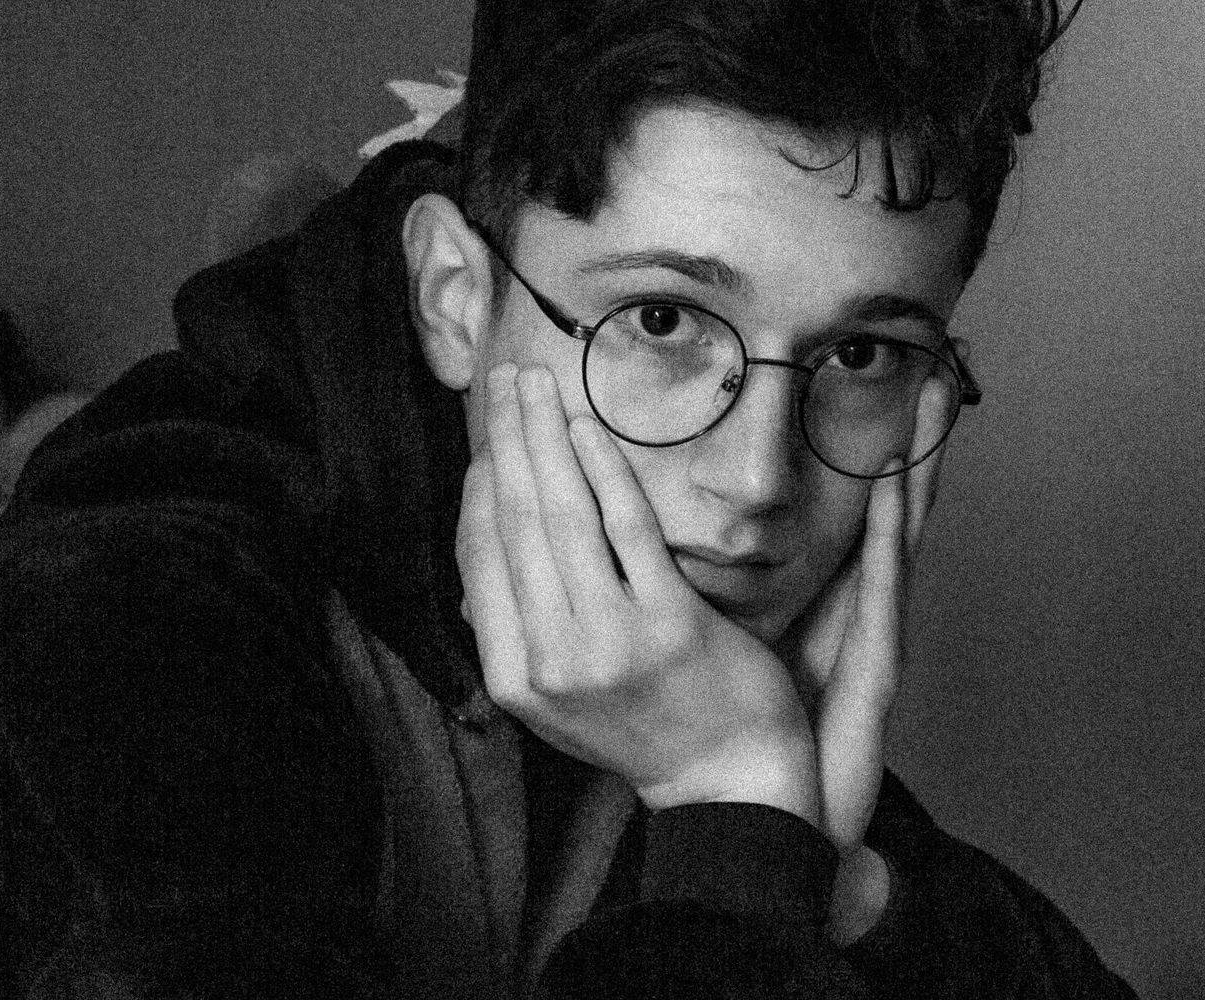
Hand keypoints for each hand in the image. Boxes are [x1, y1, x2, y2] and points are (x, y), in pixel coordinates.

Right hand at [457, 364, 820, 820]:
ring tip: (534, 384)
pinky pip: (626, 528)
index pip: (479, 561)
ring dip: (542, 438)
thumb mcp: (557, 701)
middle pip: (515, 523)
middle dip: (504, 441)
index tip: (484, 442)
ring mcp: (609, 641)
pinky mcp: (668, 623)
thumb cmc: (643, 727)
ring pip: (560, 516)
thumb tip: (485, 547)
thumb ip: (519, 633)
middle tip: (502, 382)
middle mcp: (551, 659)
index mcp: (515, 678)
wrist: (727, 781)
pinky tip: (585, 427)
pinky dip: (602, 470)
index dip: (477, 489)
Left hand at [774, 379, 952, 941]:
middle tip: (937, 366)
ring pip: (900, 529)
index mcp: (824, 597)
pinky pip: (884, 582)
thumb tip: (664, 534)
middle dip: (913, 438)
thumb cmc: (757, 729)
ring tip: (936, 398)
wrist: (783, 810)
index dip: (871, 453)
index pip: (851, 508)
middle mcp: (857, 605)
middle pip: (888, 504)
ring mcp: (874, 630)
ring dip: (919, 463)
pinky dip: (892, 526)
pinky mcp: (876, 660)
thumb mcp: (732, 643)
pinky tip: (900, 477)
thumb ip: (718, 587)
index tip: (888, 386)